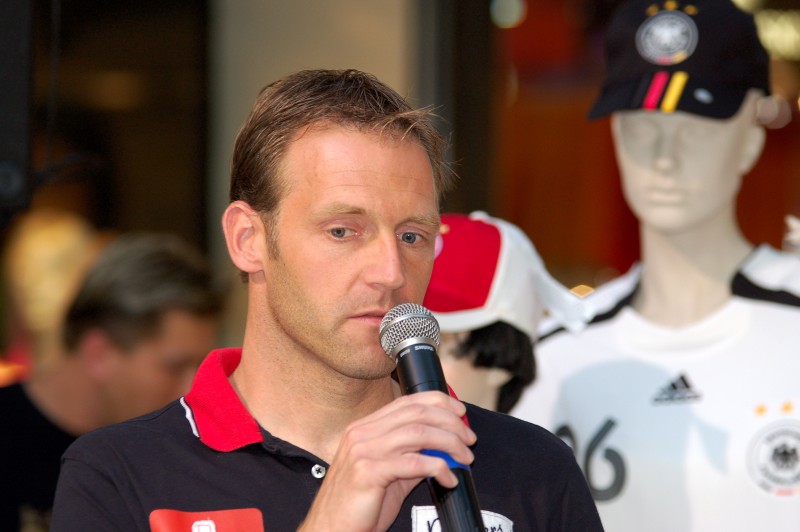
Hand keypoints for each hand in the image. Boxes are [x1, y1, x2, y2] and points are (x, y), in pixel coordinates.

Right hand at [298, 391, 475, 530]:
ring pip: (419, 433)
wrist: (332, 529)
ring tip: (465, 458)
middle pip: (417, 413)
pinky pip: (414, 463)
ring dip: (450, 444)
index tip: (460, 412)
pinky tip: (448, 479)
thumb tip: (444, 448)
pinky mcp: (368, 472)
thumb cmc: (359, 505)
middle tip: (470, 439)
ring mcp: (363, 450)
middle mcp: (362, 433)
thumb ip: (411, 456)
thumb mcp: (387, 472)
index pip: (408, 401)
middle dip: (450, 423)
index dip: (439, 402)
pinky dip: (438, 468)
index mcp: (365, 427)